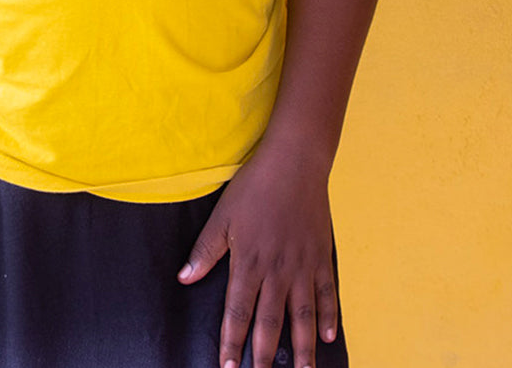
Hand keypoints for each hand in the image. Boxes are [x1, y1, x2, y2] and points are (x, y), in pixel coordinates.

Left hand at [176, 142, 337, 367]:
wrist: (294, 163)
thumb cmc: (254, 187)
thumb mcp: (222, 216)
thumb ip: (205, 251)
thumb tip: (184, 279)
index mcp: (249, 262)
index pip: (238, 312)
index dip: (232, 342)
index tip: (227, 367)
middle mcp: (278, 271)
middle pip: (271, 323)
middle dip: (265, 356)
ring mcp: (303, 266)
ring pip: (302, 317)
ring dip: (302, 348)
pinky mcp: (321, 256)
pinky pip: (326, 294)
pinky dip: (327, 317)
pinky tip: (327, 338)